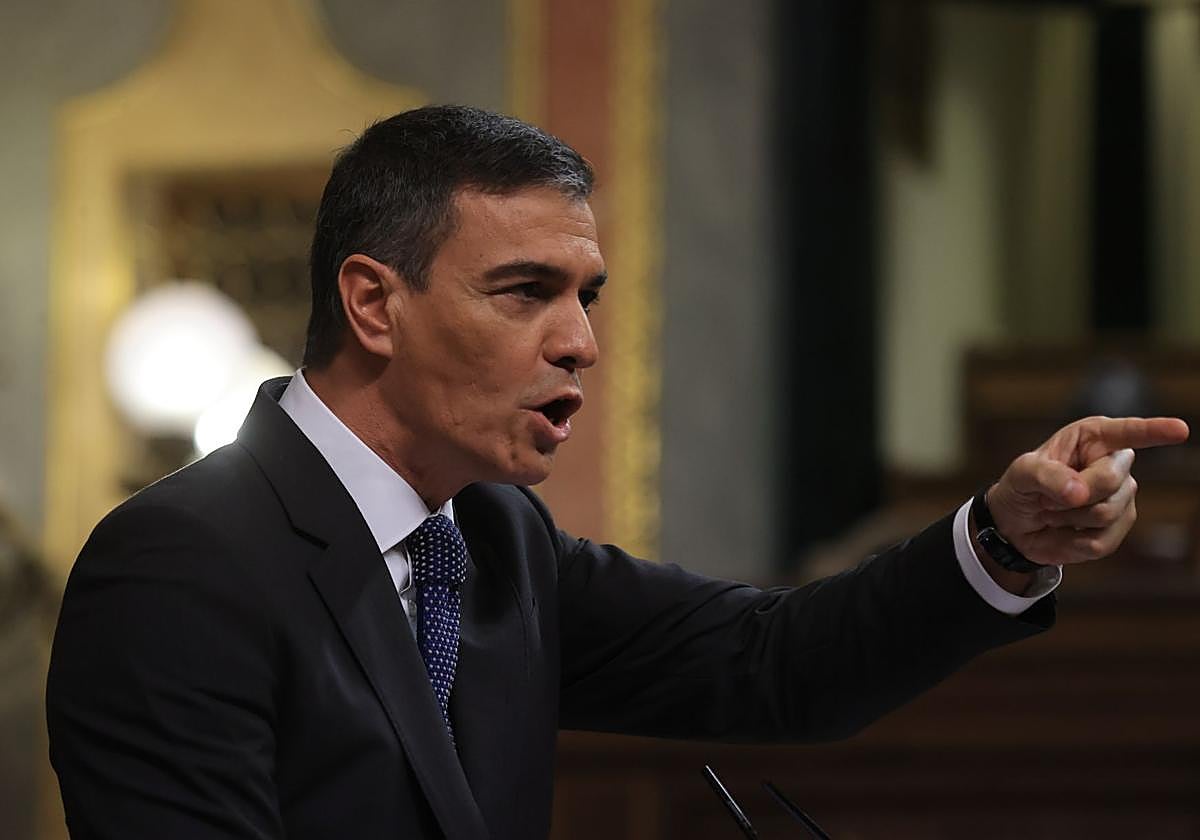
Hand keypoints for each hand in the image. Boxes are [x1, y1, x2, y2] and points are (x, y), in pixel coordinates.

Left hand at [986, 416, 1188, 568]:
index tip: (1179, 430)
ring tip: (1052, 510)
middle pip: (1111, 480)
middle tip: (1045, 495)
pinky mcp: (1117, 529)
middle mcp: (1114, 464)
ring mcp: (1121, 498)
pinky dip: (1071, 540)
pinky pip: (1101, 541)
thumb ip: (1046, 476)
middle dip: (1073, 493)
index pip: (1128, 433)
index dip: (1154, 431)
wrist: (1016, 524)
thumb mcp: (1021, 474)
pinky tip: (1064, 530)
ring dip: (1067, 517)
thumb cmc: (1022, 487)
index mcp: (1092, 439)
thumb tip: (1079, 493)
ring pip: (1106, 513)